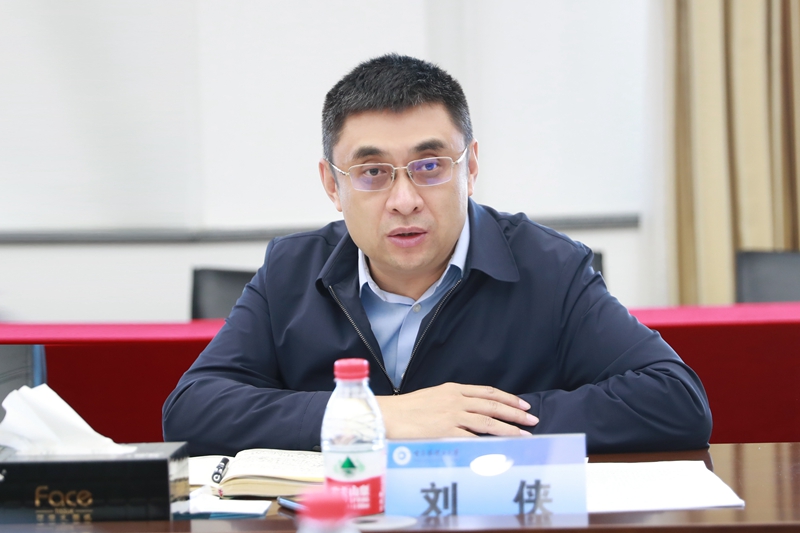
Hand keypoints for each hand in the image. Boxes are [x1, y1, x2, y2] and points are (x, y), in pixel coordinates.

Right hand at [375, 382, 537, 438]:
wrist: (385, 416)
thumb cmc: (405, 410)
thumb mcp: (432, 397)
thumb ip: (451, 402)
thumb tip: (468, 411)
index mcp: (452, 389)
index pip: (487, 392)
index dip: (507, 398)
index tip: (522, 404)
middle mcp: (455, 400)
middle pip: (493, 406)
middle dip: (515, 413)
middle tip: (532, 419)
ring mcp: (452, 416)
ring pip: (489, 422)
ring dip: (509, 430)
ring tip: (525, 436)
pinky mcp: (446, 432)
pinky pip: (473, 440)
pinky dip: (489, 445)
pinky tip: (501, 450)